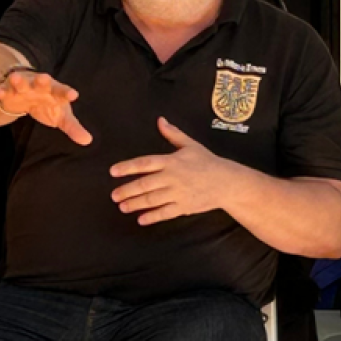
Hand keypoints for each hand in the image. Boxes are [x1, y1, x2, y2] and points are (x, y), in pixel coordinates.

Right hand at [0, 70, 91, 145]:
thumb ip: (73, 128)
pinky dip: (1, 91)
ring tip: (15, 77)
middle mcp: (39, 86)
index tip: (73, 95)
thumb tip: (88, 141)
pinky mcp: (9, 91)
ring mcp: (23, 87)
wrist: (26, 93)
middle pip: (42, 82)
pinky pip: (4, 90)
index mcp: (55, 91)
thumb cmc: (48, 104)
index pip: (63, 92)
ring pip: (21, 82)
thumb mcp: (61, 116)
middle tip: (43, 78)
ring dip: (18, 80)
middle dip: (42, 80)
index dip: (67, 93)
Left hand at [110, 117, 226, 225]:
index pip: (144, 163)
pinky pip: (165, 213)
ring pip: (152, 200)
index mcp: (171, 161)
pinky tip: (141, 220)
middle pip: (144, 184)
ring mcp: (178, 193)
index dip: (127, 167)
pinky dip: (152, 216)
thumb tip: (160, 120)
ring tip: (123, 207)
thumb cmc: (207, 162)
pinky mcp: (184, 206)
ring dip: (135, 204)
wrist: (227, 182)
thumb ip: (172, 134)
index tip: (113, 172)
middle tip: (114, 196)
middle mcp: (172, 177)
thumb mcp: (190, 145)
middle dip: (127, 191)